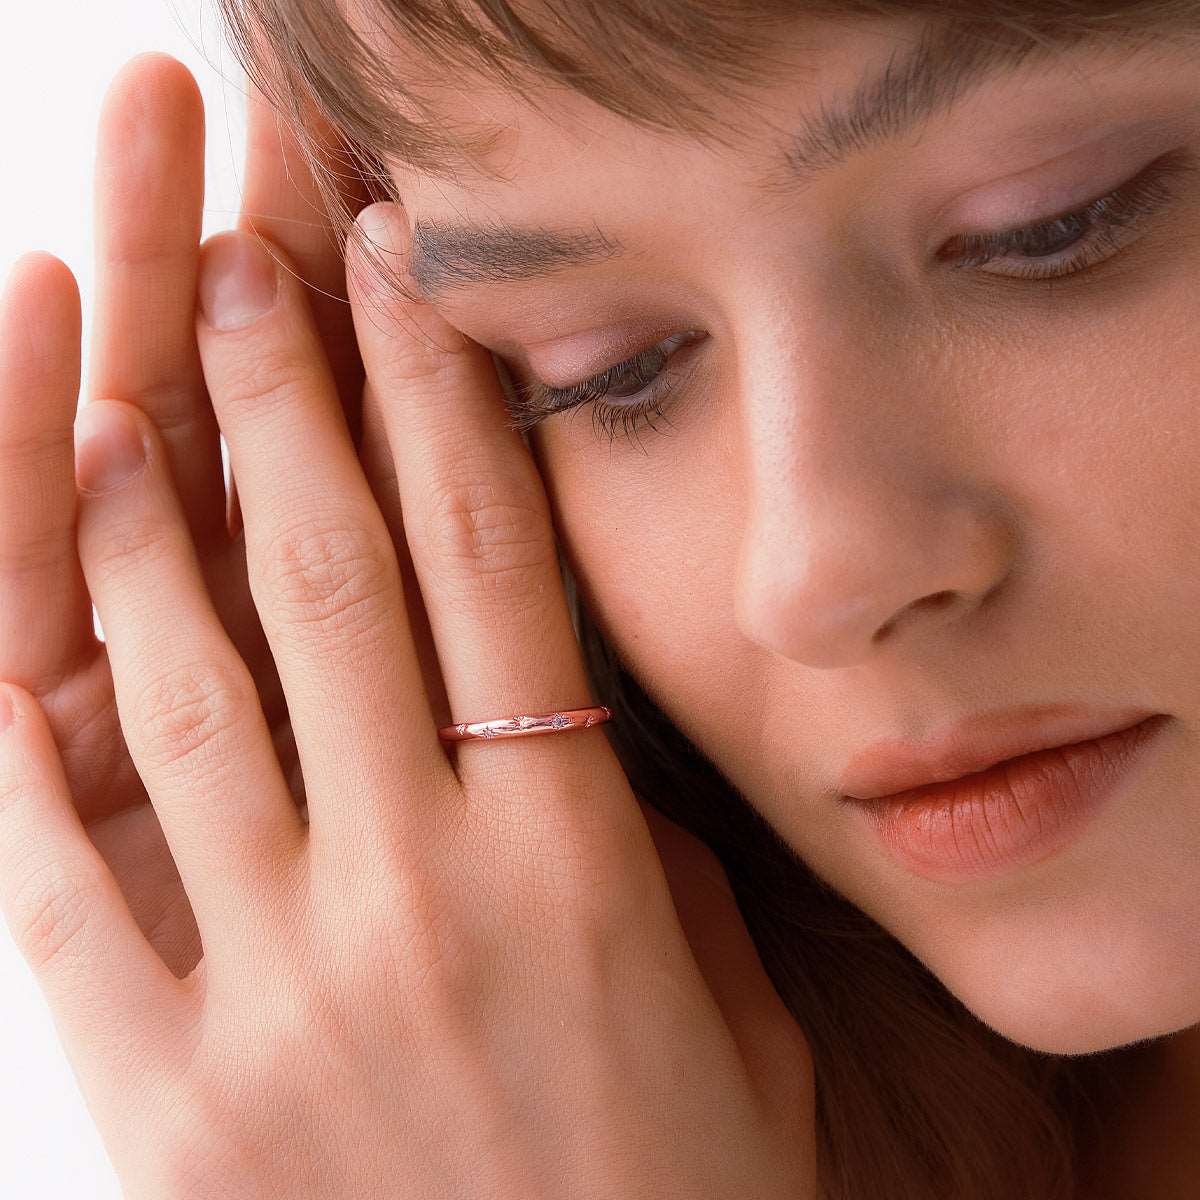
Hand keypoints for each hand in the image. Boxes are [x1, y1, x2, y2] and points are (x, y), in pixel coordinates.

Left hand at [0, 177, 815, 1195]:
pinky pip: (63, 889)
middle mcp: (428, 896)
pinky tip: (9, 630)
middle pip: (337, 584)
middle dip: (283, 399)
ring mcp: (287, 995)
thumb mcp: (722, 1000)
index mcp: (577, 864)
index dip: (445, 399)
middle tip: (240, 267)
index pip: (497, 564)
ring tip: (112, 405)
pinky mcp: (177, 1102)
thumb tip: (559, 734)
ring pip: (191, 699)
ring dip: (140, 532)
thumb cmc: (686, 1191)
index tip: (403, 278)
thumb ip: (634, 853)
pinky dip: (24, 746)